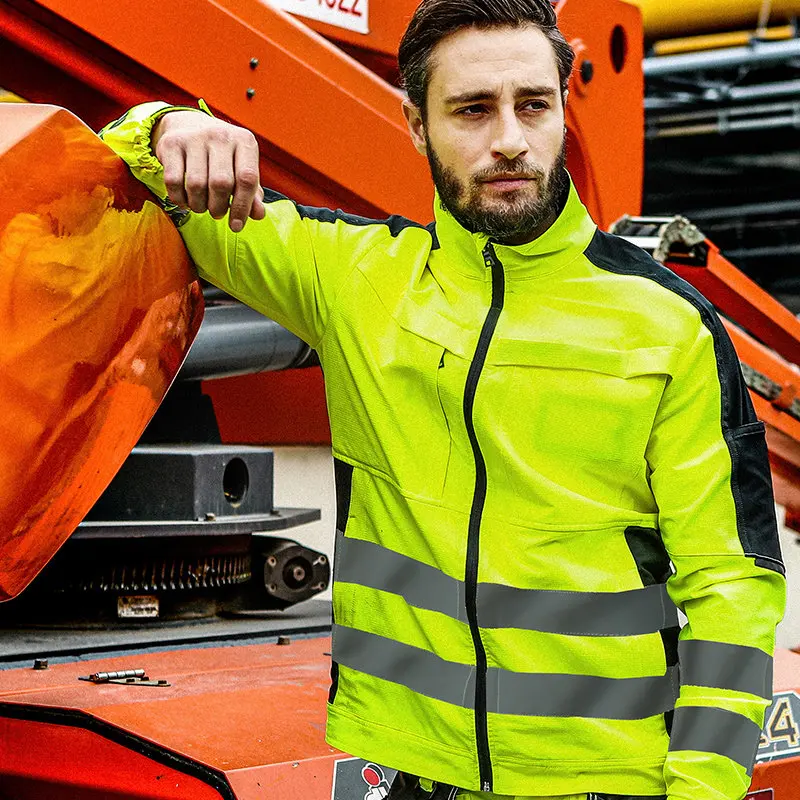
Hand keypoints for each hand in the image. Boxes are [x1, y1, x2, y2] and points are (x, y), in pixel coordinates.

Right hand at [151, 110, 265, 231]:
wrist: (190, 127)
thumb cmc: (224, 158)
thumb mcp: (242, 170)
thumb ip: (253, 194)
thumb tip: (258, 215)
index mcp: (244, 141)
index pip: (247, 178)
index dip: (242, 207)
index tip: (236, 226)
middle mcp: (220, 135)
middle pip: (221, 183)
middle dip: (218, 208)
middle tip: (217, 213)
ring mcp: (194, 137)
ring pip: (196, 185)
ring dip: (199, 206)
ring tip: (202, 207)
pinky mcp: (171, 143)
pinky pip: (173, 181)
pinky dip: (179, 199)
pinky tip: (185, 201)